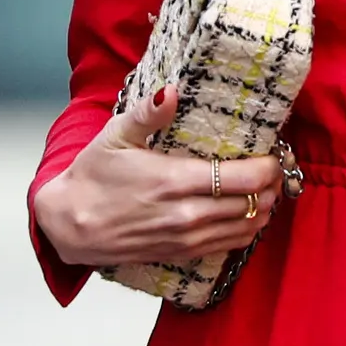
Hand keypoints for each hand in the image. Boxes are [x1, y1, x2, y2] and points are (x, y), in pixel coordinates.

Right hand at [35, 94, 288, 275]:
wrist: (70, 226)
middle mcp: (186, 215)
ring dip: (264, 209)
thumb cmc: (92, 178)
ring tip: (266, 188)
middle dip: (272, 185)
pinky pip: (229, 246)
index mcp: (174, 181)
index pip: (244, 178)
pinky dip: (246, 229)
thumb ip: (148, 114)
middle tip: (275, 167)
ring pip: (247, 228)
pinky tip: (246, 212)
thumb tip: (172, 91)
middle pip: (253, 203)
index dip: (269, 166)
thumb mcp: (114, 136)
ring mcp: (186, 239)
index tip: (274, 152)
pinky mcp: (182, 254)